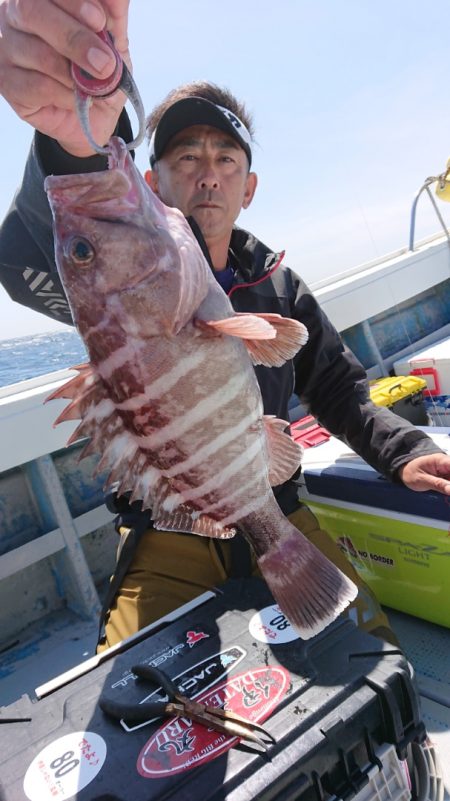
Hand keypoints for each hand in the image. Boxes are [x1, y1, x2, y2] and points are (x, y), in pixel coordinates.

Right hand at [0, 0, 129, 156]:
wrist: (95, 113)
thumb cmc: (97, 68)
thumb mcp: (113, 40)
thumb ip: (114, 16)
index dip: (73, 2)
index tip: (100, 21)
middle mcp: (12, 15)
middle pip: (31, 11)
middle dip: (74, 37)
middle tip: (105, 63)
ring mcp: (6, 48)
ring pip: (38, 53)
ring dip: (73, 74)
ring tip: (92, 87)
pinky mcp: (6, 82)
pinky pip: (37, 85)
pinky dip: (65, 95)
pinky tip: (77, 99)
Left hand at [398, 453, 449, 495]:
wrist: (405, 470)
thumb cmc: (410, 472)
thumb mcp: (421, 480)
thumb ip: (438, 484)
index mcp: (440, 460)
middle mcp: (446, 464)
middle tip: (446, 492)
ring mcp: (447, 470)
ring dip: (449, 488)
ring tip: (444, 494)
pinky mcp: (447, 476)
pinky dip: (448, 489)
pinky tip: (446, 495)